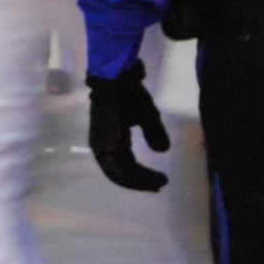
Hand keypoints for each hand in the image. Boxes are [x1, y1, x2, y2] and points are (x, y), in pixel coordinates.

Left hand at [87, 61, 171, 191]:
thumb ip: (153, 133)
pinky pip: (114, 170)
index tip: (161, 180)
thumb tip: (163, 151)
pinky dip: (130, 178)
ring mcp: (101, 146)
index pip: (127, 164)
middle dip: (142, 181)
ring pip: (118, 175)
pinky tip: (147, 179)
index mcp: (114, 138)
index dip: (142, 175)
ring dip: (139, 182)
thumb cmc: (130, 93)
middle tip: (162, 184)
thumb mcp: (148, 116)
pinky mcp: (100, 147)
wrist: (117, 79)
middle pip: (123, 172)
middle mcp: (105, 145)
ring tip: (159, 183)